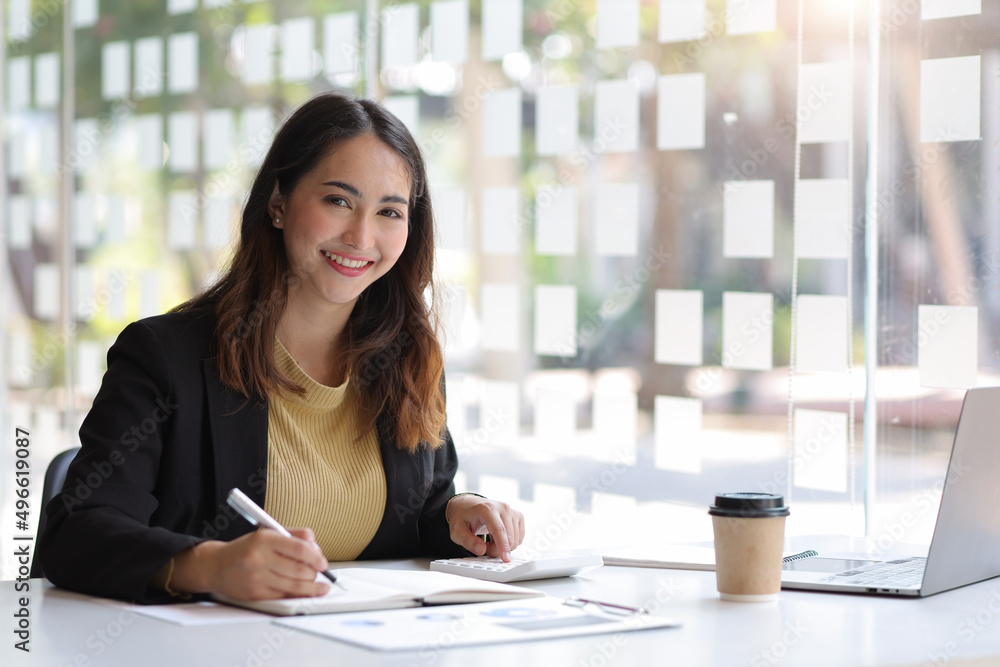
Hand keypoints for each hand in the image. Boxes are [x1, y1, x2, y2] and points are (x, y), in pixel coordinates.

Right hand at [171, 527, 330, 600]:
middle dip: (314, 573)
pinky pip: (283, 596)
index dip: (316, 557)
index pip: (300, 548)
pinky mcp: (255, 594)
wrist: (215, 566)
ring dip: (311, 587)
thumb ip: (294, 535)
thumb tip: (316, 547)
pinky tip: (306, 593)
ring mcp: (257, 578)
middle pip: (299, 569)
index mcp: (264, 539)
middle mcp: (260, 558)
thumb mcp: (267, 532)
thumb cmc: (246, 549)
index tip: (322, 562)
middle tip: (319, 572)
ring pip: (294, 586)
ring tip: (319, 586)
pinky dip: (298, 595)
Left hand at [446, 495, 524, 561]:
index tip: (505, 559)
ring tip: (489, 540)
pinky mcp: (518, 516)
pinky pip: (519, 538)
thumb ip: (468, 541)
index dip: (503, 546)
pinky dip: (509, 542)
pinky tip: (498, 537)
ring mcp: (512, 511)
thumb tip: (481, 550)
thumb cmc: (463, 518)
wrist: (468, 506)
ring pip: (515, 540)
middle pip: (508, 538)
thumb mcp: (457, 531)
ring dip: (502, 546)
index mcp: (487, 508)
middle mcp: (502, 507)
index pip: (499, 530)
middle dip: (496, 549)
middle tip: (482, 546)